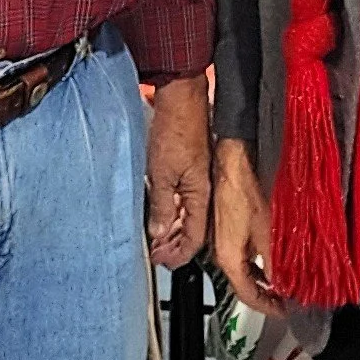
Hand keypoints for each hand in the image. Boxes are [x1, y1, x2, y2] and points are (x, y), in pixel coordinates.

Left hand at [145, 72, 209, 267]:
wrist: (180, 97)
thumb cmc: (176, 128)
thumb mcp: (161, 173)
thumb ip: (160, 205)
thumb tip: (158, 232)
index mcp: (201, 194)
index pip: (195, 237)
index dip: (179, 254)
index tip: (163, 261)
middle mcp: (202, 189)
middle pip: (193, 229)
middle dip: (175, 245)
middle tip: (157, 255)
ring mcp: (196, 178)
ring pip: (188, 215)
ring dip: (172, 229)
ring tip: (156, 240)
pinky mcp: (189, 168)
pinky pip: (183, 199)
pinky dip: (172, 211)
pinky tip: (160, 214)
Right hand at [212, 136, 276, 315]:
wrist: (232, 162)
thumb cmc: (244, 190)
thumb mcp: (268, 232)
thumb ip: (277, 263)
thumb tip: (286, 284)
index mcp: (228, 257)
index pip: (247, 295)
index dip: (268, 307)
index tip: (284, 311)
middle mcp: (222, 252)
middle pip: (245, 284)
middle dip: (267, 295)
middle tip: (288, 300)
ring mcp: (223, 239)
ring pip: (245, 269)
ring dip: (265, 278)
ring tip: (286, 281)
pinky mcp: (228, 227)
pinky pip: (245, 254)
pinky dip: (261, 262)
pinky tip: (275, 258)